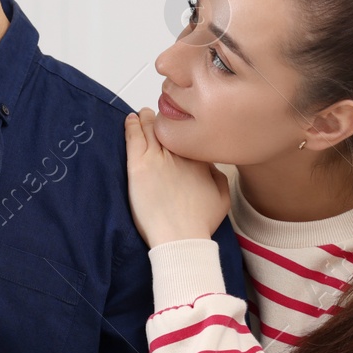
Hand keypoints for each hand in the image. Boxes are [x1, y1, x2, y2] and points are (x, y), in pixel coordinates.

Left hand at [124, 108, 230, 246]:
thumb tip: (211, 164)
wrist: (180, 237)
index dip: (182, 131)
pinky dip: (131, 126)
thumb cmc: (199, 223)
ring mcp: (158, 157)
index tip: (178, 129)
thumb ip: (219, 175)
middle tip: (157, 118)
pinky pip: (134, 137)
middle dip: (163, 121)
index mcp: (199, 159)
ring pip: (150, 129)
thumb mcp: (223, 197)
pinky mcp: (139, 166)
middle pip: (169, 128)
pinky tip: (130, 119)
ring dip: (146, 119)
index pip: (188, 136)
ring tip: (143, 115)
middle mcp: (179, 153)